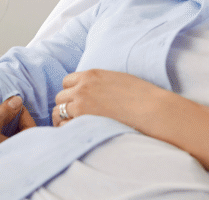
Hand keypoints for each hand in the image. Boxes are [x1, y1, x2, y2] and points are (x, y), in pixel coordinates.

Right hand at [0, 96, 26, 178]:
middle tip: (9, 113)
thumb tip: (17, 101)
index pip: (31, 131)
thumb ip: (6, 110)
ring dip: (6, 131)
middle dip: (16, 124)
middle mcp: (8, 158)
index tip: (15, 108)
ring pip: (8, 144)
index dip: (25, 116)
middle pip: (20, 138)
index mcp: (13, 148)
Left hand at [52, 69, 166, 130]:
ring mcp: (81, 104)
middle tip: (74, 116)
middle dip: (66, 105)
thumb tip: (92, 91)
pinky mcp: (83, 120)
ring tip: (72, 126)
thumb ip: (98, 83)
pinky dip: (67, 129)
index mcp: (90, 75)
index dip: (71, 92)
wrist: (150, 108)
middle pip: (60, 97)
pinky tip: (76, 132)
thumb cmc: (139, 95)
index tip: (77, 100)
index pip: (66, 82)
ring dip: (63, 118)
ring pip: (58, 111)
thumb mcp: (115, 79)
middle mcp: (82, 87)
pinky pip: (64, 125)